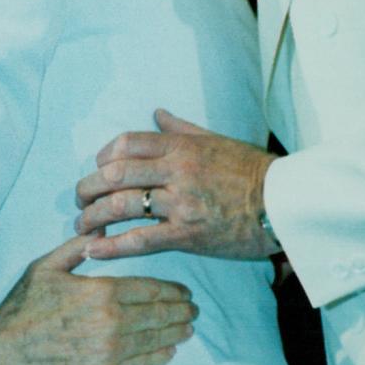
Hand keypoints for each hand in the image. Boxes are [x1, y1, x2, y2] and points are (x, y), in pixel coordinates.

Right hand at [0, 233, 196, 364]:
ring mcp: (110, 353)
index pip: (151, 289)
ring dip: (177, 333)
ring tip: (188, 327)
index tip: (185, 291)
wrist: (4, 350)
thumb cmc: (24, 305)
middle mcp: (112, 322)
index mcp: (102, 291)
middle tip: (193, 309)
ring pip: (156, 340)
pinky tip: (169, 350)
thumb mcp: (47, 265)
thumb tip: (102, 231)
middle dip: (181, 311)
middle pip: (160, 315)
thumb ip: (79, 247)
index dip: (173, 290)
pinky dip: (161, 357)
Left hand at [74, 109, 277, 260]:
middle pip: (115, 174)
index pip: (128, 143)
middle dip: (88, 188)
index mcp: (182, 146)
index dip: (104, 156)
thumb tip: (156, 112)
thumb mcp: (216, 140)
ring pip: (122, 206)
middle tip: (79, 200)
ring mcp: (181, 203)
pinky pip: (140, 240)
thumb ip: (181, 128)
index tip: (97, 168)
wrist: (285, 204)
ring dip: (93, 217)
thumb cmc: (252, 171)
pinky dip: (112, 247)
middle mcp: (177, 171)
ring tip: (81, 227)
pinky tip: (92, 251)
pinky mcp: (188, 235)